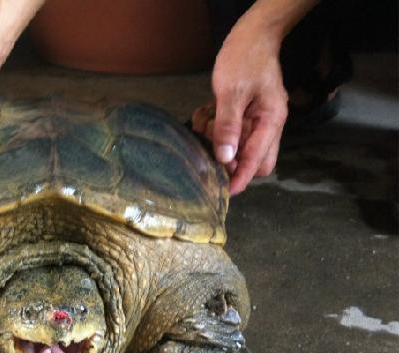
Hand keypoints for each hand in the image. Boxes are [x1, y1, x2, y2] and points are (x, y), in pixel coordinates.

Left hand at [192, 18, 288, 194]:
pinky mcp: (246, 115)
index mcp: (271, 121)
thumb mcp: (231, 92)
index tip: (227, 192)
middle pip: (254, 161)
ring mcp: (258, 120)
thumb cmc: (245, 59)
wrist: (252, 35)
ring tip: (206, 120)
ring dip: (219, 141)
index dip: (241, 178)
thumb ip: (228, 126)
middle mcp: (268, 125)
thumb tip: (225, 158)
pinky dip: (216, 128)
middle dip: (230, 161)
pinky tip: (206, 112)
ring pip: (239, 148)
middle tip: (209, 148)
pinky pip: (231, 133)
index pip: (258, 161)